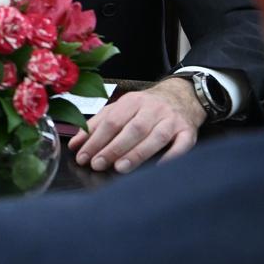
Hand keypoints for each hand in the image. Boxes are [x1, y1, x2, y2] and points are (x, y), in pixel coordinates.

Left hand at [68, 78, 202, 173]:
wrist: (183, 95)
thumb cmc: (145, 108)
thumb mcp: (120, 109)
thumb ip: (97, 125)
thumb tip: (74, 145)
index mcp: (133, 101)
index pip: (112, 121)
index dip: (96, 139)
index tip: (83, 156)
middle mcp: (153, 109)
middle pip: (133, 129)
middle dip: (113, 148)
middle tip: (97, 164)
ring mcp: (172, 120)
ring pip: (156, 137)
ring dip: (137, 153)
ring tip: (120, 168)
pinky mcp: (188, 131)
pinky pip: (182, 144)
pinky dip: (171, 156)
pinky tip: (158, 167)